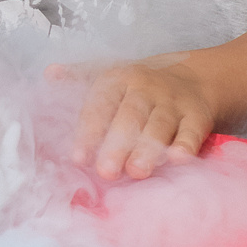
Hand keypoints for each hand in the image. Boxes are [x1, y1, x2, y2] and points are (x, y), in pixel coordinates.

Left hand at [54, 57, 213, 180]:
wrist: (195, 77)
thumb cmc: (141, 84)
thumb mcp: (111, 75)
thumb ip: (80, 76)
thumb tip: (49, 73)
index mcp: (119, 79)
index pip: (100, 106)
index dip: (89, 132)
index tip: (78, 158)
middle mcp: (145, 89)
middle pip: (130, 116)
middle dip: (117, 145)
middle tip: (106, 172)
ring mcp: (173, 102)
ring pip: (159, 124)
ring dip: (149, 148)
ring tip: (137, 172)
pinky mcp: (197, 115)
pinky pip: (192, 130)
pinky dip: (186, 144)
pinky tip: (179, 159)